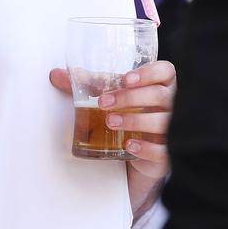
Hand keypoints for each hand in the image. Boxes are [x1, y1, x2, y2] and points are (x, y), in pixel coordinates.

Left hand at [50, 60, 175, 213]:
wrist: (137, 156)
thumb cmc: (128, 117)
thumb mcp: (109, 98)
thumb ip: (87, 85)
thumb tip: (55, 74)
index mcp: (161, 86)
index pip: (165, 72)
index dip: (149, 73)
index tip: (126, 78)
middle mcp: (172, 107)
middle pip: (160, 96)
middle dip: (130, 98)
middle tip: (103, 103)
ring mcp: (172, 131)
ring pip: (163, 122)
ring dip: (134, 120)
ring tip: (110, 122)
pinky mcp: (167, 155)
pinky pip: (163, 150)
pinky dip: (145, 147)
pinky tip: (128, 144)